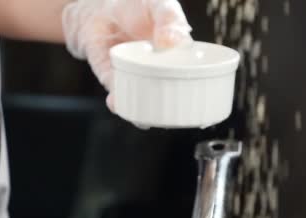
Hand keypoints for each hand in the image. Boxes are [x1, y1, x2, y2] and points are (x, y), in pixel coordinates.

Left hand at [62, 0, 192, 110]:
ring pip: (145, 107)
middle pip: (172, 101)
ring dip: (145, 116)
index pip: (195, 81)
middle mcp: (159, 74)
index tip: (204, 109)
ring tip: (146, 118)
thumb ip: (169, 18)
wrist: (100, 7)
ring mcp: (137, 79)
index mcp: (178, 59)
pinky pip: (117, 97)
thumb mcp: (159, 5)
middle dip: (175, 116)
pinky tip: (116, 102)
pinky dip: (117, 102)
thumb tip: (172, 42)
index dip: (201, 97)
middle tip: (175, 117)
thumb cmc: (136, 6)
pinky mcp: (114, 80)